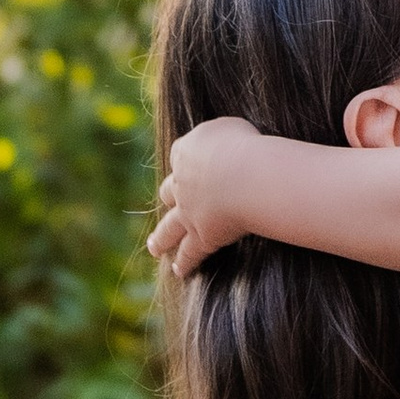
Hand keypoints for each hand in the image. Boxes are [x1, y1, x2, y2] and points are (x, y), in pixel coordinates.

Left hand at [147, 116, 265, 277]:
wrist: (245, 175)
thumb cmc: (245, 145)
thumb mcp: (230, 127)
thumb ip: (220, 135)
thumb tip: (224, 142)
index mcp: (186, 151)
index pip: (181, 156)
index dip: (186, 163)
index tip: (192, 167)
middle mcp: (181, 182)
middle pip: (168, 191)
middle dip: (167, 198)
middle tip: (164, 203)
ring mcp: (188, 211)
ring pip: (169, 227)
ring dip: (161, 238)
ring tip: (154, 247)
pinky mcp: (201, 235)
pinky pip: (190, 251)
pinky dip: (184, 261)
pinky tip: (179, 271)